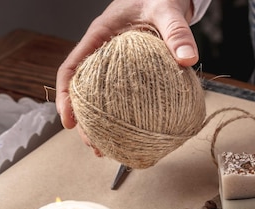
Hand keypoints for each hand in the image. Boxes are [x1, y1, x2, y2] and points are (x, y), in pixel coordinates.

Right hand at [55, 0, 196, 141]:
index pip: (72, 68)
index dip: (66, 96)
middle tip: (94, 146)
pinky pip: (125, 96)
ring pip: (102, 98)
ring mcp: (117, 65)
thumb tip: (187, 60)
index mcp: (100, 37)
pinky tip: (137, 133)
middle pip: (84, 92)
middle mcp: (104, 54)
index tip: (69, 120)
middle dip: (85, 122)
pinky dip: (127, 115)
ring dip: (104, 124)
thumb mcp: (167, 11)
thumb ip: (177, 32)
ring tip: (110, 149)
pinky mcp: (133, 73)